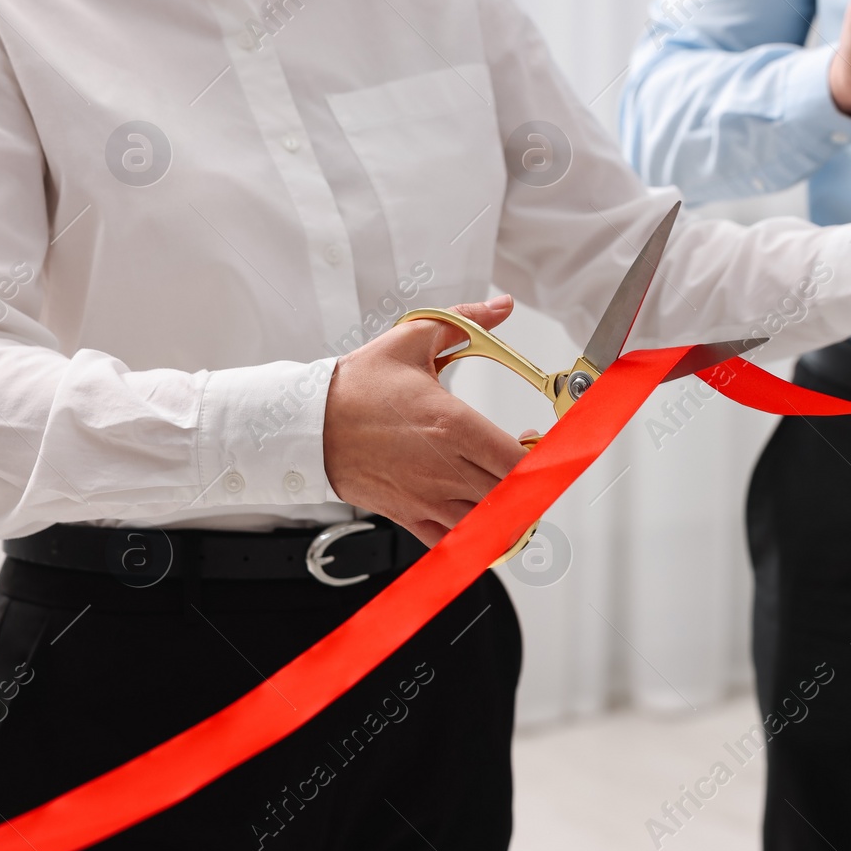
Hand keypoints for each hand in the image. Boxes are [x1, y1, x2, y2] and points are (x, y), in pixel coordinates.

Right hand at [323, 294, 529, 546]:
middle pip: (513, 495)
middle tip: (528, 462)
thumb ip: (464, 321)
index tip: (543, 445)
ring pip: (489, 525)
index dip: (542, 458)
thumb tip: (501, 306)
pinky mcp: (409, 516)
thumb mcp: (411, 340)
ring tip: (507, 487)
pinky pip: (455, 543)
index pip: (519, 459)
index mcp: (453, 425)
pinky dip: (477, 537)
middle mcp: (445, 469)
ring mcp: (428, 499)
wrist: (306, 424)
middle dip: (531, 483)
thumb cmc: (355, 388)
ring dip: (509, 511)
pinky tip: (481, 513)